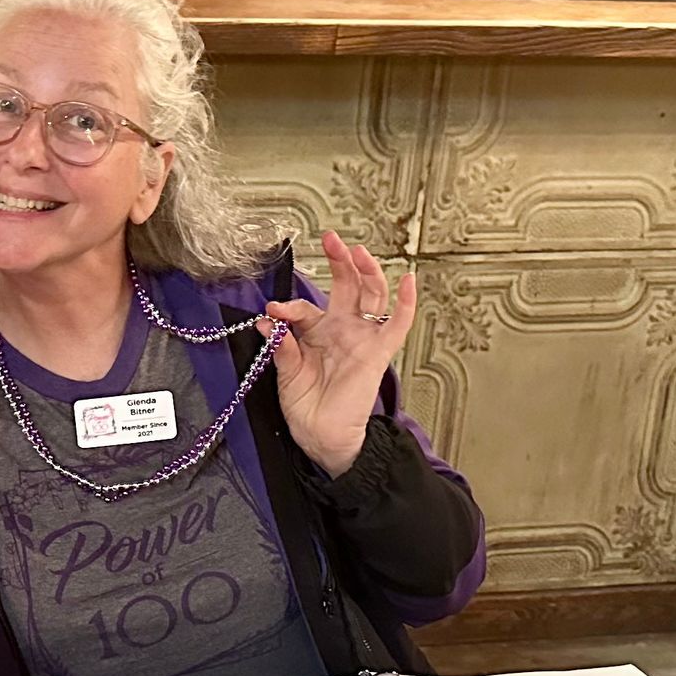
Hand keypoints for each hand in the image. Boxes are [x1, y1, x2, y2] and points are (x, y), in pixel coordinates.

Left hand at [265, 230, 417, 478]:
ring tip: (357, 251)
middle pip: (345, 286)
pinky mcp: (378, 352)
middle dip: (338, 262)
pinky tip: (407, 279)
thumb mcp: (286, 375)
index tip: (272, 311)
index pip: (303, 309)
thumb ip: (281, 348)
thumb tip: (268, 322)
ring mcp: (361, 338)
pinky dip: (404, 302)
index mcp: (315, 334)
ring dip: (366, 271)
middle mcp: (340, 330)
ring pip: (371, 295)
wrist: (323, 436)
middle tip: (330, 239)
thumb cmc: (306, 408)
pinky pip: (397, 324)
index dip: (288, 308)